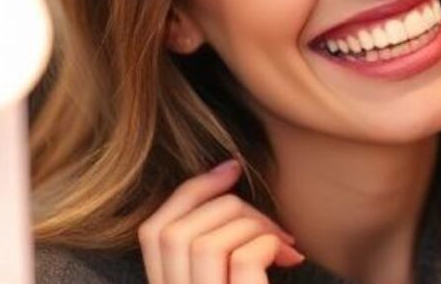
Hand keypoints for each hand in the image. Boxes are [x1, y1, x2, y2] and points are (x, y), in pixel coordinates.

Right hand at [138, 160, 304, 283]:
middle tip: (274, 227)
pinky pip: (243, 261)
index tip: (230, 168)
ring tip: (285, 245)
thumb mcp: (226, 271)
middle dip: (232, 209)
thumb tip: (231, 182)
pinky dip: (269, 248)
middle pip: (177, 232)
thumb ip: (217, 248)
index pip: (151, 232)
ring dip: (253, 228)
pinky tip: (289, 259)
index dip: (190, 190)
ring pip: (205, 244)